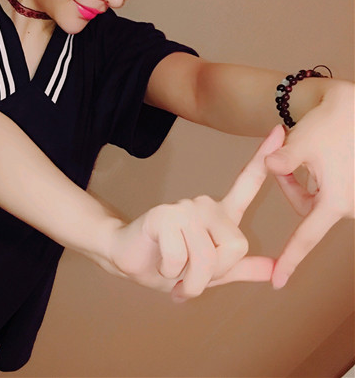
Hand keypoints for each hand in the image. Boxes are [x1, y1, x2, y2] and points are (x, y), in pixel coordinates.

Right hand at [107, 125, 284, 299]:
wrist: (128, 260)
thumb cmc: (167, 262)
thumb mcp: (209, 273)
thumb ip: (241, 268)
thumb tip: (275, 269)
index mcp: (219, 215)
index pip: (247, 183)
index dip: (264, 160)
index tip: (280, 130)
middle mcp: (204, 204)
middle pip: (234, 246)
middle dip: (212, 273)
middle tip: (188, 275)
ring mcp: (184, 207)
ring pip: (207, 257)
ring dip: (189, 278)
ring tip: (172, 269)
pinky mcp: (164, 215)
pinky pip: (181, 257)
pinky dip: (170, 270)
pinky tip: (159, 260)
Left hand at [264, 81, 354, 288]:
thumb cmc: (331, 125)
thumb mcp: (300, 142)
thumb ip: (281, 161)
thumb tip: (267, 168)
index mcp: (336, 201)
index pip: (306, 237)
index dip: (290, 260)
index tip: (278, 282)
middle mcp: (349, 204)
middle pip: (305, 207)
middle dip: (290, 184)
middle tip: (282, 155)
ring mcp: (354, 196)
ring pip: (315, 197)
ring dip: (303, 177)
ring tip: (305, 147)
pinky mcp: (354, 187)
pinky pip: (327, 189)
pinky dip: (316, 174)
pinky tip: (318, 151)